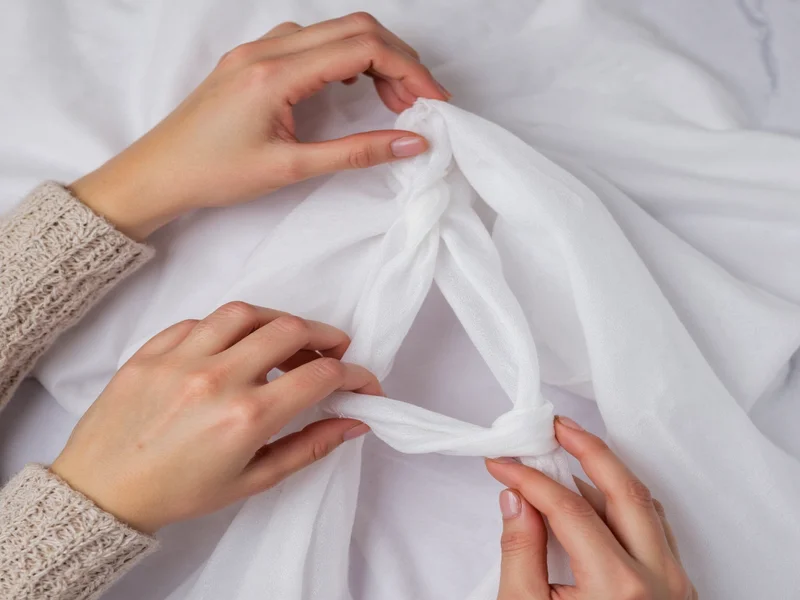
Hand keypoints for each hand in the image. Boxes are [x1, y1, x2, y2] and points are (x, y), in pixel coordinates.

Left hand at [50, 302, 379, 533]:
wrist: (102, 490)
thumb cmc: (178, 492)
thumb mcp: (253, 480)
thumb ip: (309, 447)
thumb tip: (354, 423)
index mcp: (246, 417)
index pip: (320, 376)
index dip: (354, 375)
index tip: (361, 383)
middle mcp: (217, 378)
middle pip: (289, 330)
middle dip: (324, 336)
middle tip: (332, 349)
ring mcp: (181, 358)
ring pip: (246, 312)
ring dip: (277, 320)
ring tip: (286, 339)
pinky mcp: (153, 348)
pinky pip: (201, 320)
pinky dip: (228, 327)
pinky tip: (234, 346)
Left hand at [70, 12, 447, 239]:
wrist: (159, 173)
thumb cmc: (214, 174)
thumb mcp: (291, 168)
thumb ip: (356, 153)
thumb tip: (412, 143)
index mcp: (275, 73)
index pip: (362, 48)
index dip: (409, 70)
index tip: (434, 101)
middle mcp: (268, 49)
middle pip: (355, 28)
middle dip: (399, 60)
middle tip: (420, 101)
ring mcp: (258, 49)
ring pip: (334, 30)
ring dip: (373, 58)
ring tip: (392, 101)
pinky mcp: (254, 59)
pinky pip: (311, 41)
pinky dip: (345, 58)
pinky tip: (351, 88)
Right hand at [486, 417, 696, 599]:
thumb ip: (520, 552)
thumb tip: (516, 497)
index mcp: (617, 589)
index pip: (567, 507)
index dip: (529, 477)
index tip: (502, 463)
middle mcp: (658, 581)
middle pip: (624, 488)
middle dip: (587, 447)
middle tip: (554, 424)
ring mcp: (675, 586)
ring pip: (646, 505)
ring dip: (608, 471)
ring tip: (571, 449)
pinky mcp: (677, 592)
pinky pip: (655, 529)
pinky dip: (625, 501)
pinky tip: (598, 494)